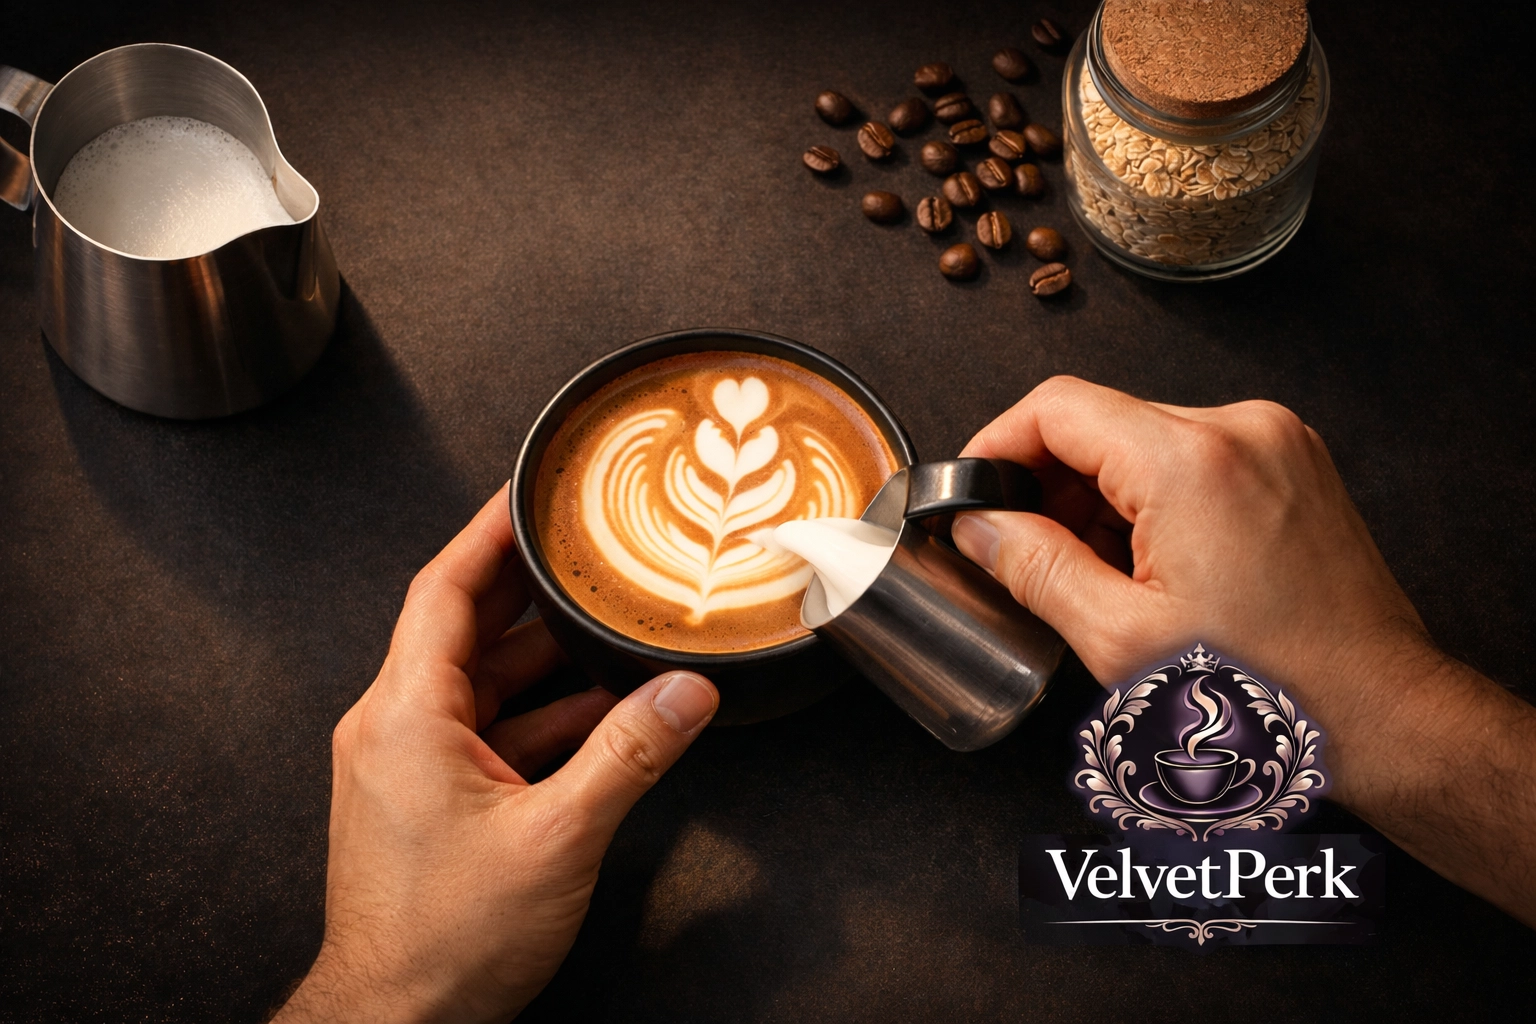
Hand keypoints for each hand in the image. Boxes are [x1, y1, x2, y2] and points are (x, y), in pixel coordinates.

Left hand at [274, 484, 718, 1022]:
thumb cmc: (444, 941)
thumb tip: (684, 695)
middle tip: (584, 544)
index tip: (524, 489)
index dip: (487, 530)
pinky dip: (540, 716)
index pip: (444, 587)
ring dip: (545, 659)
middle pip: (466, 625)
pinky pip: (488, 731)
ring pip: (482, 682)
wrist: (396, 1021)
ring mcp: (407, 764)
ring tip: (610, 630)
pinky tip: (599, 716)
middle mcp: (395, 727)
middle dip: (529, 584)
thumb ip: (628, 756)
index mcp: (407, 714)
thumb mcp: (556, 838)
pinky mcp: (426, 799)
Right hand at [952, 376, 1535, 924]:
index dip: (996, 446)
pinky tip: (1148, 567)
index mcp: (1190, 463)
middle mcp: (1238, 430)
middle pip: (1099, 422)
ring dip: (1099, 496)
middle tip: (1023, 554)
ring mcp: (1273, 440)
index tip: (970, 491)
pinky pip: (1191, 456)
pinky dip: (1151, 499)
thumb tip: (978, 524)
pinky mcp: (1291, 461)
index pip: (1057, 408)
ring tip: (1097, 577)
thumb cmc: (1269, 694)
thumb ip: (1033, 568)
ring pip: (1142, 438)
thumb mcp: (1120, 640)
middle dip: (1048, 484)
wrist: (1383, 713)